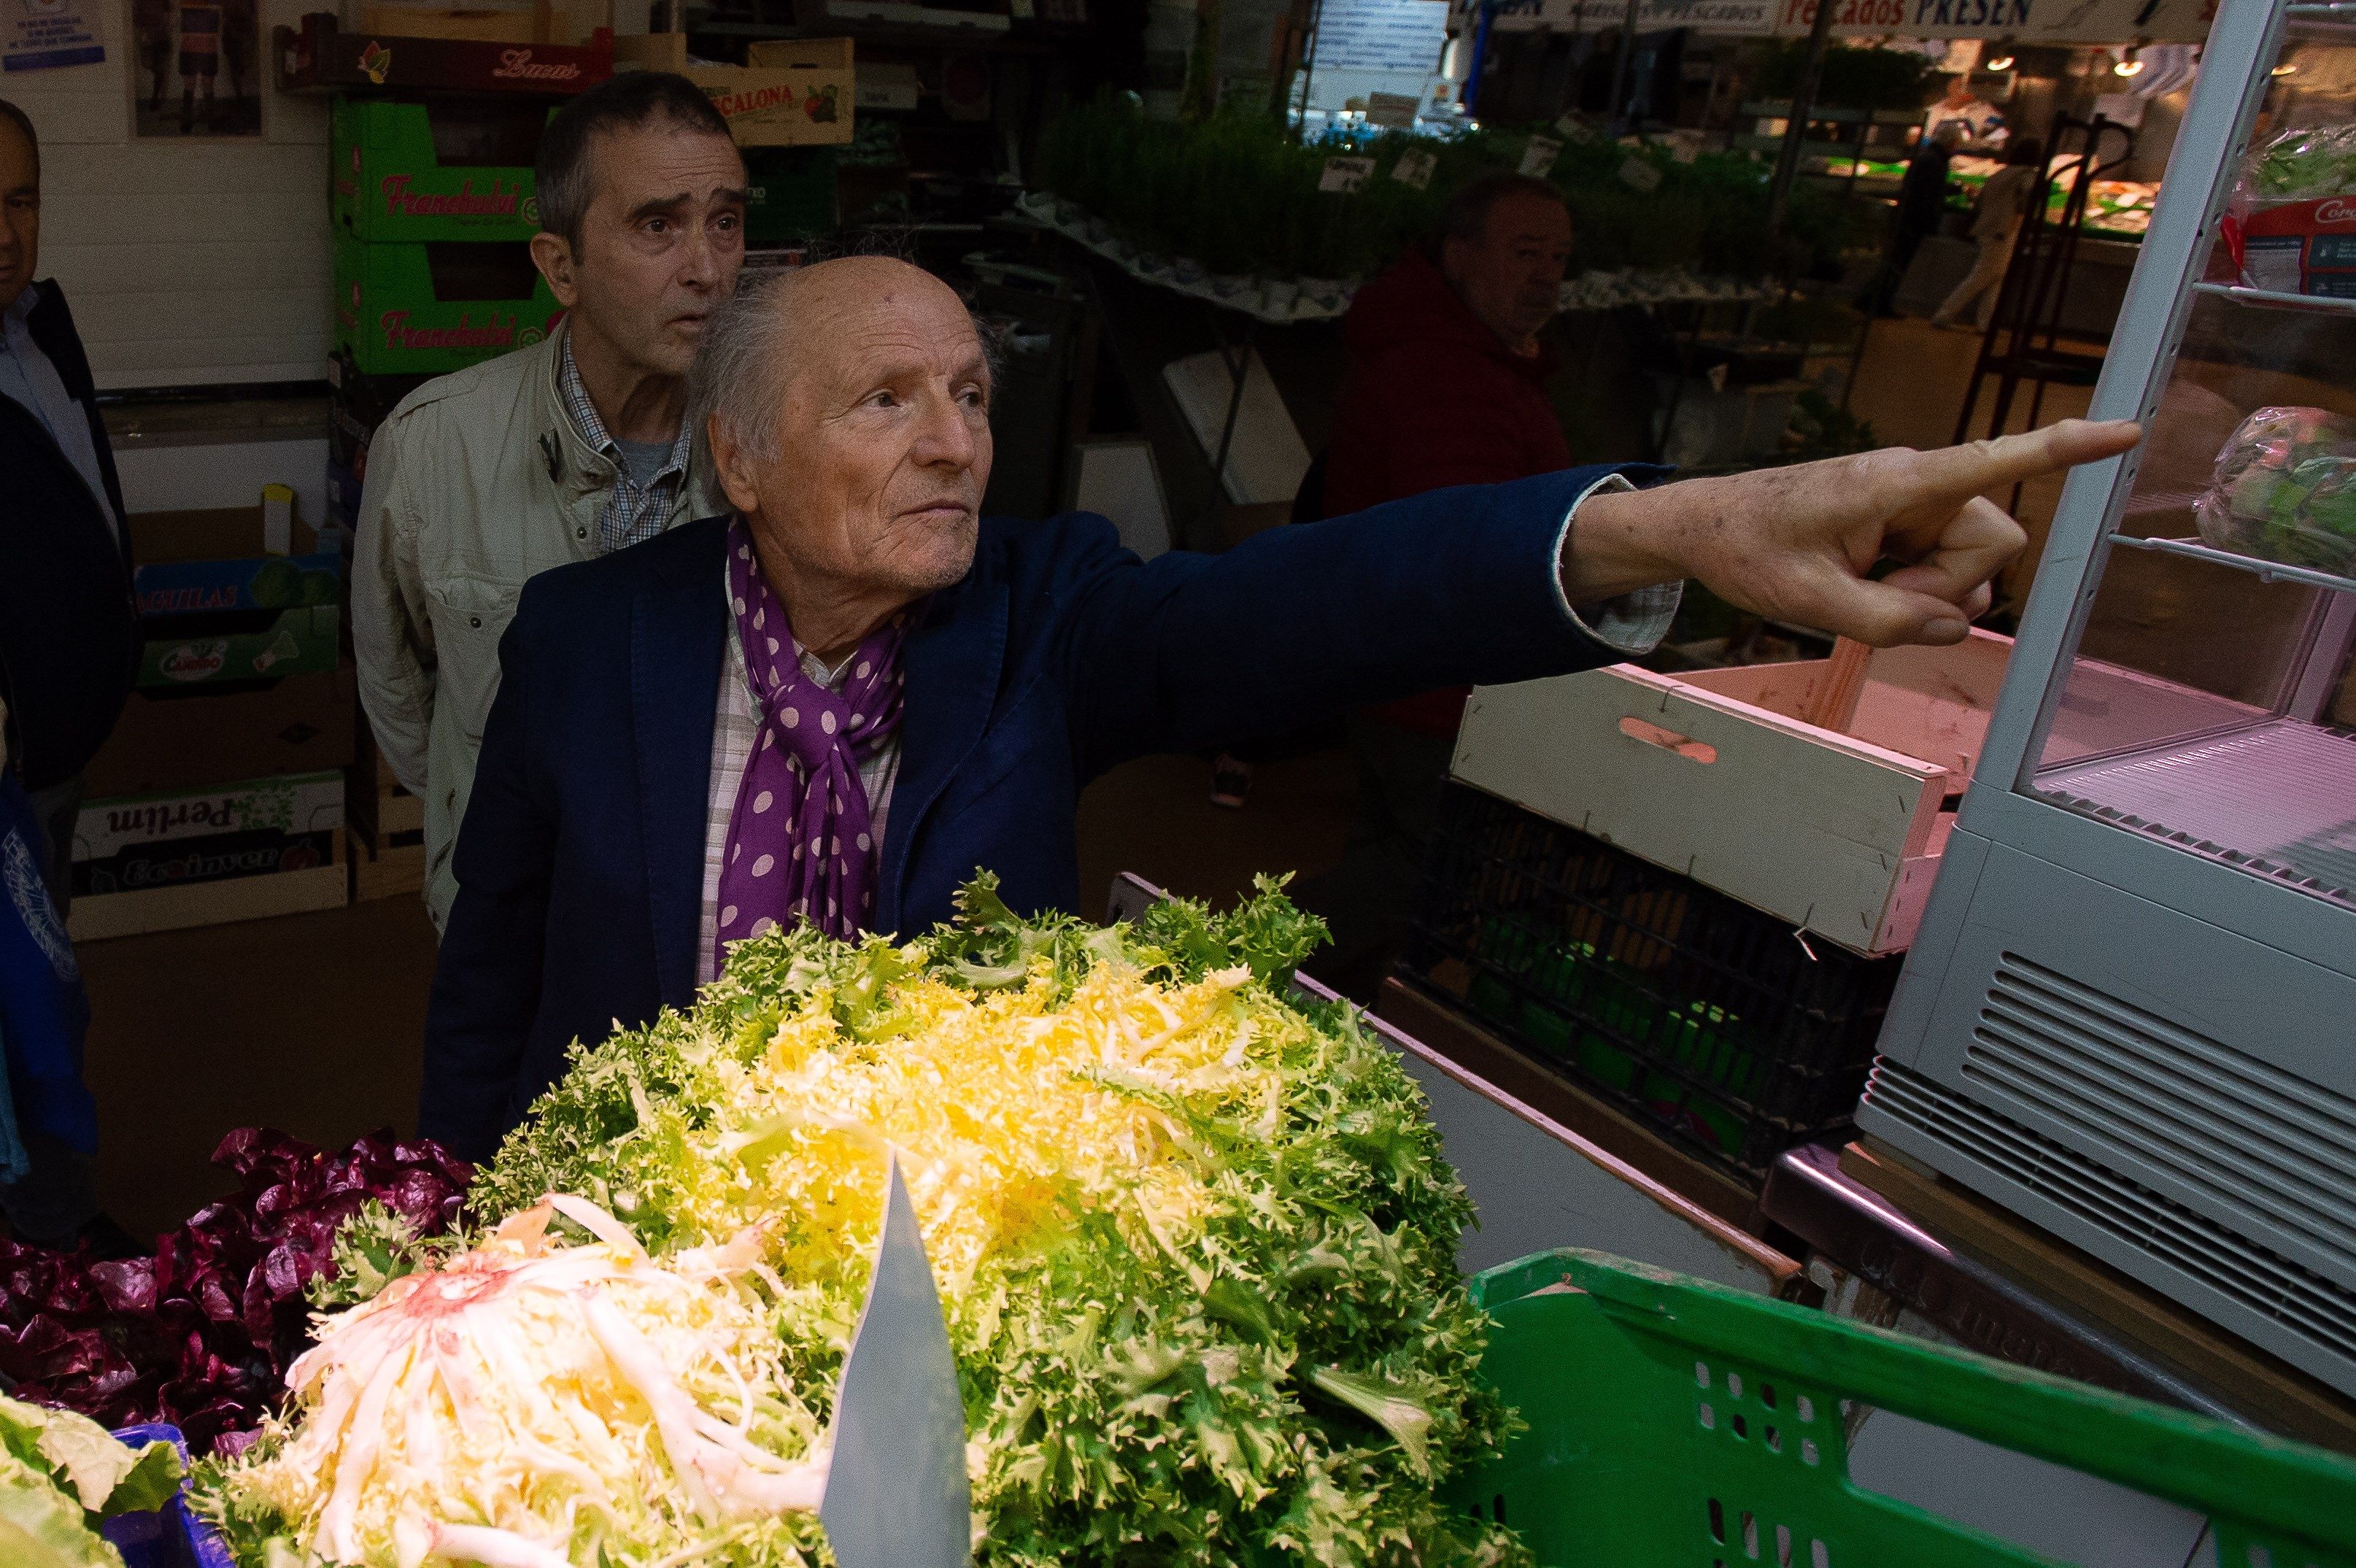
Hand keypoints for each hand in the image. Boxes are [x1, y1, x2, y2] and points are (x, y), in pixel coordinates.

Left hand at [1566, 418, 2143, 646]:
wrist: (1708, 527)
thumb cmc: (1751, 550)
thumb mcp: (1813, 602)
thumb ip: (1892, 622)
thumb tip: (1958, 623)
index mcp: (1898, 483)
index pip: (1995, 460)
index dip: (2065, 450)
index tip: (2127, 431)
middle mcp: (1917, 484)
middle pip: (1992, 543)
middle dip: (1949, 586)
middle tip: (1878, 600)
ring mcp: (1913, 504)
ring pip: (1969, 563)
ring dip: (1928, 593)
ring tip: (1860, 591)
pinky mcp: (1905, 523)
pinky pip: (1941, 567)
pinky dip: (1914, 591)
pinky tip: (1865, 589)